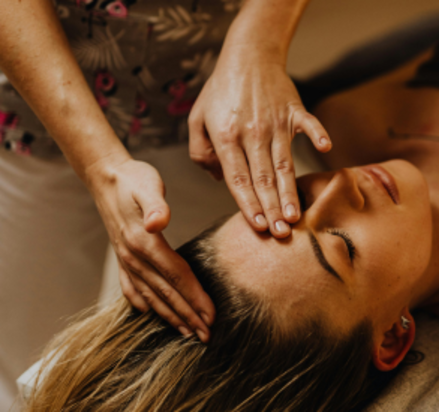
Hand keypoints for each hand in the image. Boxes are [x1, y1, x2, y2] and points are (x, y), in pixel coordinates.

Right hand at [87, 158, 214, 341]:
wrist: (106, 176)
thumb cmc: (134, 179)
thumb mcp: (147, 185)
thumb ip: (155, 204)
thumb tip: (159, 222)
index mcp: (145, 242)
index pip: (176, 277)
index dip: (195, 298)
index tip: (211, 317)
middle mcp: (134, 256)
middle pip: (166, 293)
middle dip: (188, 316)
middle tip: (207, 336)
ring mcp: (126, 259)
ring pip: (151, 295)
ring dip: (170, 316)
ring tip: (186, 333)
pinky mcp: (122, 257)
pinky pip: (132, 287)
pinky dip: (143, 304)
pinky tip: (149, 313)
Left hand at [189, 51, 330, 237]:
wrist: (248, 54)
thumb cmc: (221, 90)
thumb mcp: (197, 118)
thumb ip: (199, 151)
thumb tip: (218, 178)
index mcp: (226, 137)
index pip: (238, 179)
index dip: (248, 204)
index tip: (257, 227)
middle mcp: (252, 132)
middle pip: (263, 178)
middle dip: (272, 208)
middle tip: (281, 233)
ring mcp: (275, 122)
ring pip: (284, 163)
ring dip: (290, 190)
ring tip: (295, 215)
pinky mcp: (294, 111)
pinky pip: (308, 124)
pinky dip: (317, 134)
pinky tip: (325, 148)